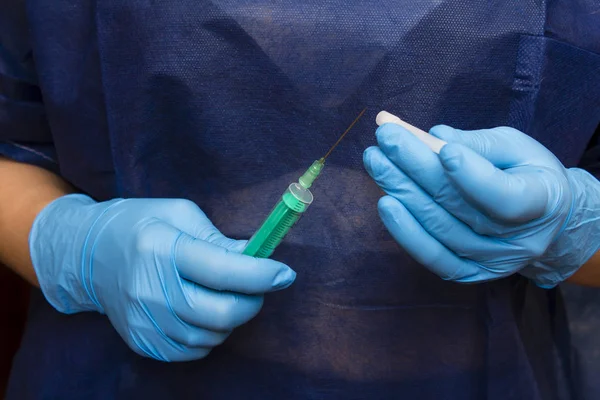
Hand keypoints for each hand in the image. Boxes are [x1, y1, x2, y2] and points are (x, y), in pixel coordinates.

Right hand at [30, 195, 295, 360]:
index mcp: (162, 248)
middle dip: (252, 301)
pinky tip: (204, 312)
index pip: (222, 270)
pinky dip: (210, 334)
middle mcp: (150, 289)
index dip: (261, 275)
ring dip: (232, 318)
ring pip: (211, 335)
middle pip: (220, 313)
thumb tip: (256, 257)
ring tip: (225, 295)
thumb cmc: (141, 225)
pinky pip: (193, 350)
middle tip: (258, 286)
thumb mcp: (180, 213)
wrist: (89, 256)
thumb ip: (219, 237)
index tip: (285, 274)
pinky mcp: (142, 341)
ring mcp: (143, 320)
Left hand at [364, 123, 599, 287]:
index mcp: (542, 202)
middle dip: (416, 167)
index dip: (472, 176)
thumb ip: (478, 143)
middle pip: (458, 206)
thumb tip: (434, 136)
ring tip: (376, 161)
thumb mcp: (518, 148)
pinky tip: (385, 202)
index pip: (506, 197)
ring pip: (438, 228)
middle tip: (386, 138)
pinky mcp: (467, 273)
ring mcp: (491, 262)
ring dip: (401, 191)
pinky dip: (405, 231)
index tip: (442, 148)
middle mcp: (517, 241)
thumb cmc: (527, 174)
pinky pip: (432, 256)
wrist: (544, 223)